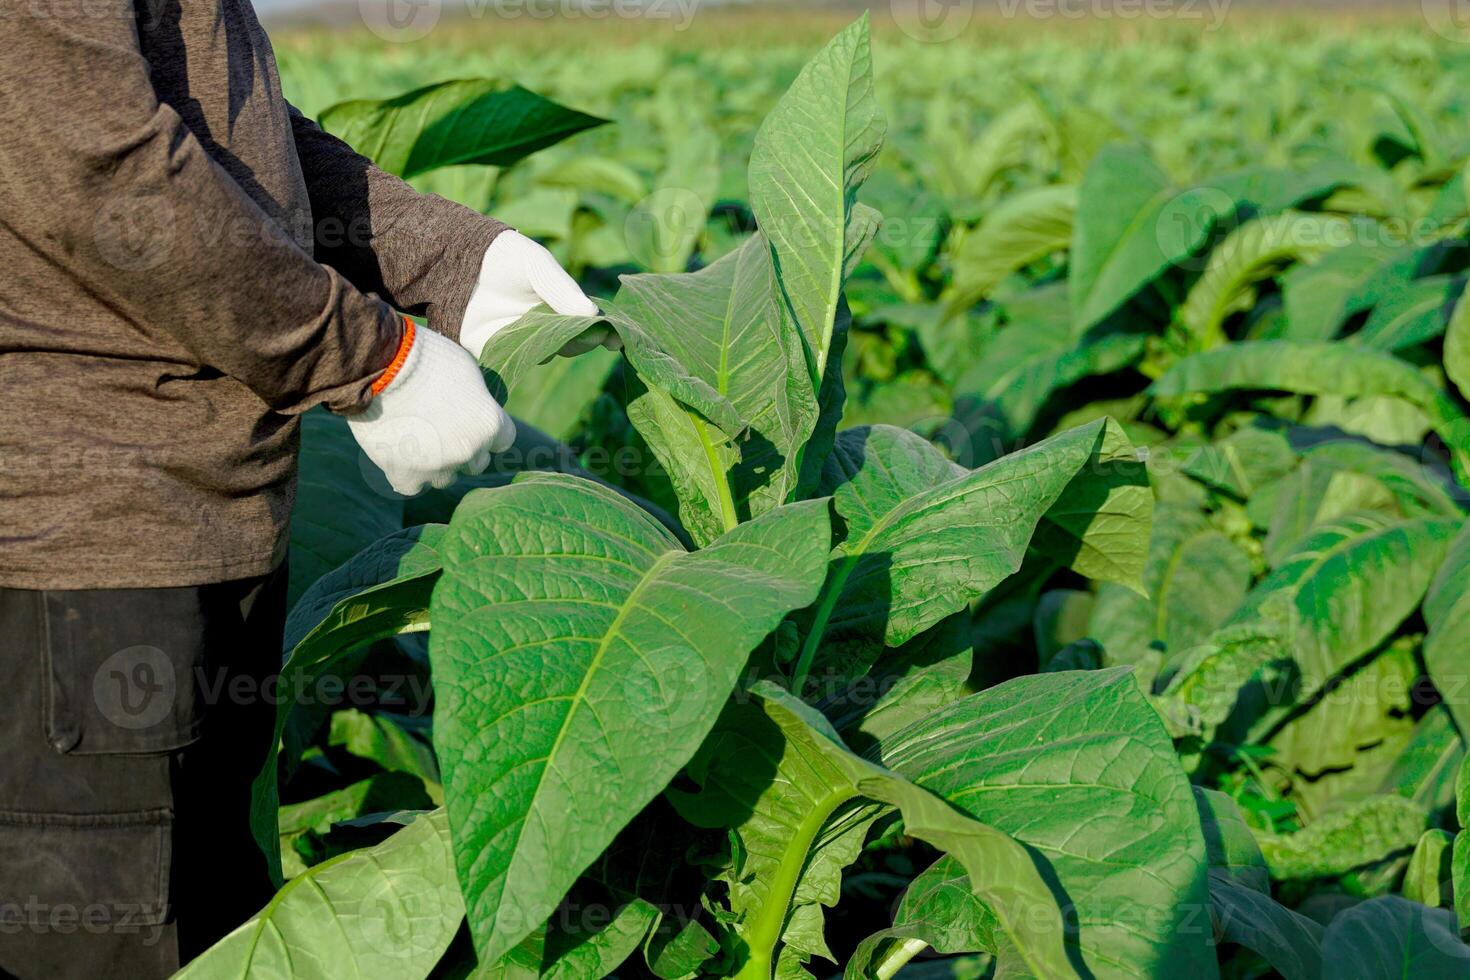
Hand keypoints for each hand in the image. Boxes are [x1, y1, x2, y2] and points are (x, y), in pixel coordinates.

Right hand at [347, 322, 515, 494]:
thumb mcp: (465, 369)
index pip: (503, 440)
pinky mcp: (405, 475)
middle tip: (441, 429)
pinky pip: (412, 485)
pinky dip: (407, 474)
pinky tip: (400, 456)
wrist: (379, 366)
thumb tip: (474, 405)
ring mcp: (437, 467)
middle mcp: (469, 451)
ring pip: (445, 478)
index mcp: (489, 424)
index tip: (473, 422)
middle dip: (463, 448)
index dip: (487, 431)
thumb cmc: (424, 357)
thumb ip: (475, 397)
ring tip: (417, 441)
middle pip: (475, 462)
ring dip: (436, 464)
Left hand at [458, 230, 618, 360]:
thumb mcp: (536, 264)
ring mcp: (522, 342)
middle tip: (586, 334)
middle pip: (572, 343)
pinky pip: (515, 364)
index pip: (589, 323)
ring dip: (551, 348)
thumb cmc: (502, 257)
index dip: (605, 332)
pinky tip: (525, 347)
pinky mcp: (495, 352)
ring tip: (549, 333)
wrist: (456, 260)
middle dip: (581, 340)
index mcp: (560, 305)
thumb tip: (592, 315)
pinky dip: (522, 359)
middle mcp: (545, 327)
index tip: (616, 339)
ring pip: (546, 355)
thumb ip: (561, 288)